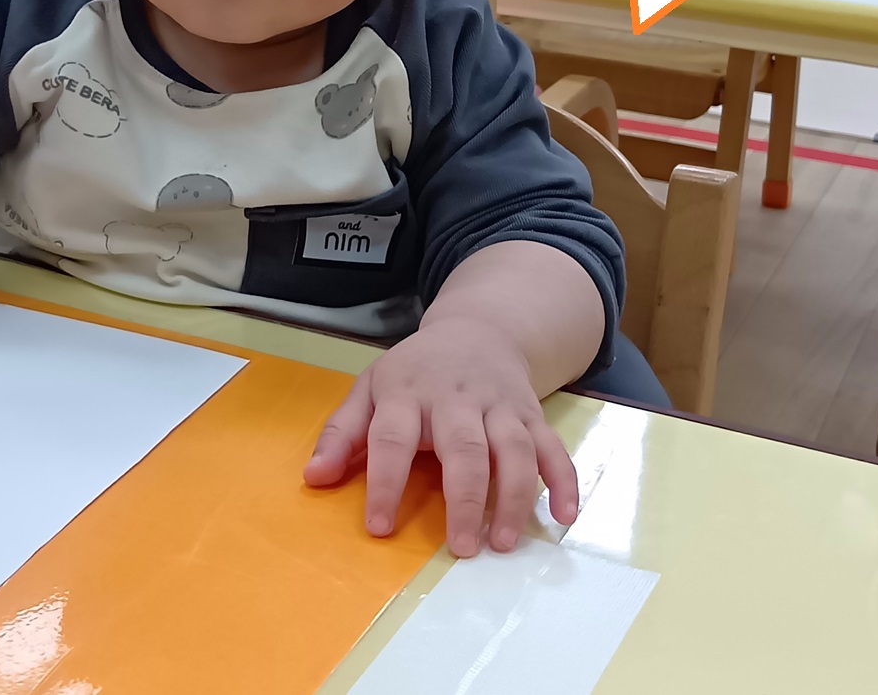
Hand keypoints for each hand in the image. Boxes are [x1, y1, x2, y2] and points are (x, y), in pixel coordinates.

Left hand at [303, 318, 578, 558]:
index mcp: (407, 393)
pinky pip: (554, 448)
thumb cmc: (415, 372)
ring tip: (502, 543)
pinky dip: (564, 482)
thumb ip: (342, 433)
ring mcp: (500, 406)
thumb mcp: (370, 389)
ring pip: (515, 451)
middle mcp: (456, 399)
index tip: (379, 527)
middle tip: (461, 548)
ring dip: (514, 498)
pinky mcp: (532, 415)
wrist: (478, 329)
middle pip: (464, 448)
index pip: (392, 438)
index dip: (385, 482)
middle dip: (465, 499)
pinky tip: (564, 517)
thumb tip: (313, 478)